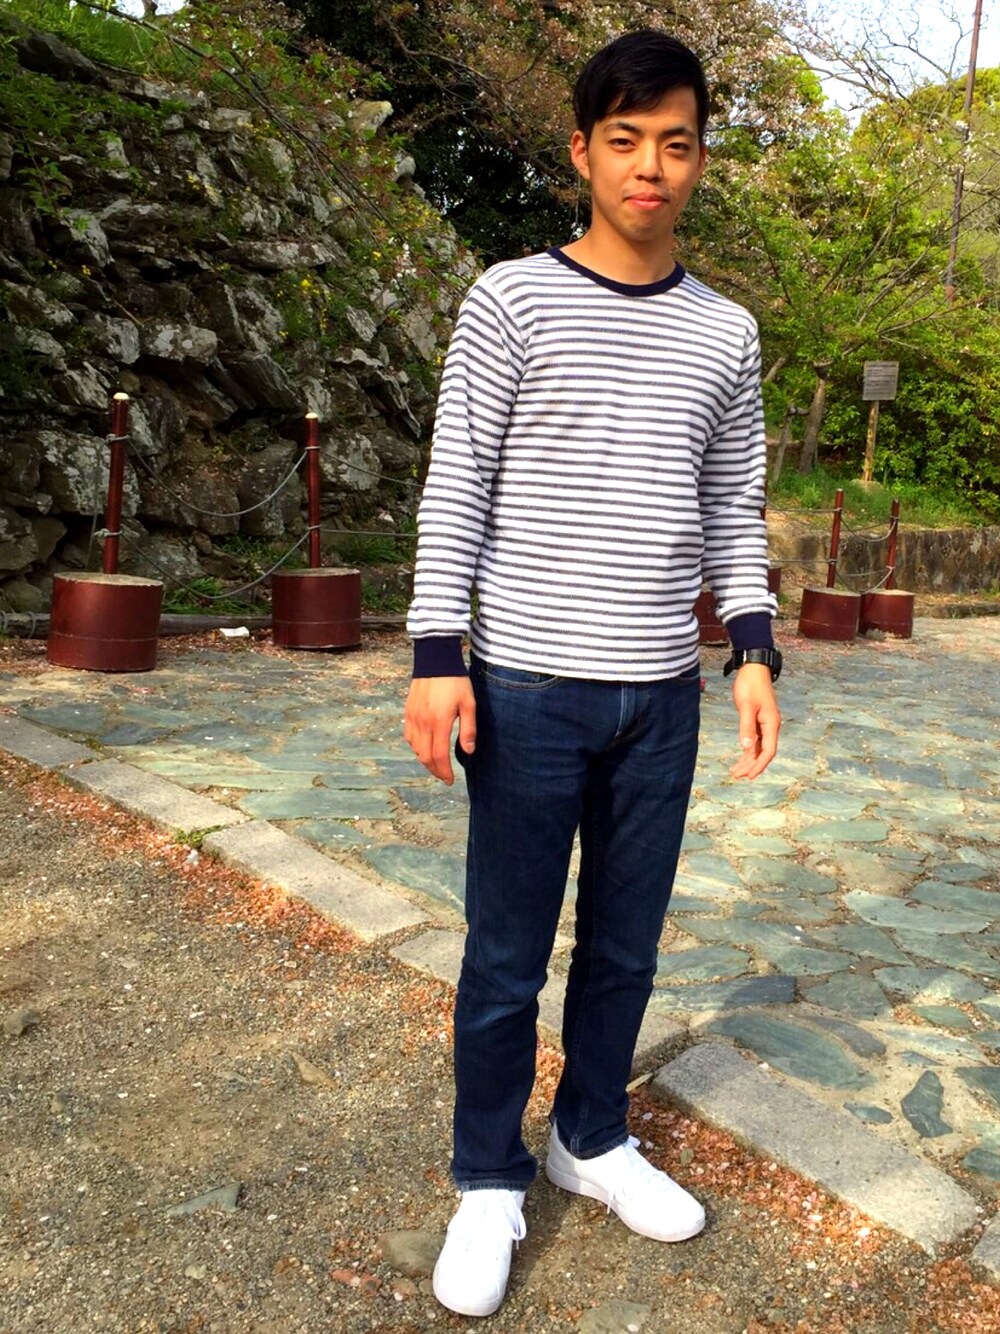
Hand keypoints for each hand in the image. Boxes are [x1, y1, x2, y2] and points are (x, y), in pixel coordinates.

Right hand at [404, 676, 476, 784]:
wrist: (435, 660)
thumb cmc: (455, 681)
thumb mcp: (469, 703)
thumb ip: (468, 729)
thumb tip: (468, 752)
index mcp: (439, 722)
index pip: (439, 756)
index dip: (444, 772)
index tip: (450, 780)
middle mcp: (423, 722)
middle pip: (425, 756)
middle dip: (435, 770)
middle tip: (444, 776)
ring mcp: (413, 717)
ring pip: (416, 748)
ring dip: (425, 760)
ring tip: (437, 764)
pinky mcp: (408, 712)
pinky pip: (409, 737)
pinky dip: (416, 748)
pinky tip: (424, 748)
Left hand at [728, 663, 780, 779]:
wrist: (753, 669)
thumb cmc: (751, 685)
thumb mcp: (747, 706)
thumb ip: (747, 727)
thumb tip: (747, 747)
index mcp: (771, 723)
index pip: (769, 751)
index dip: (759, 765)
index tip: (749, 776)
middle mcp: (770, 726)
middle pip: (763, 752)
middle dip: (751, 765)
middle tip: (736, 776)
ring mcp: (765, 724)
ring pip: (758, 748)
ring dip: (748, 760)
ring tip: (735, 771)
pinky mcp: (758, 720)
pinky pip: (755, 740)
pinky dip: (748, 750)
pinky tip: (741, 757)